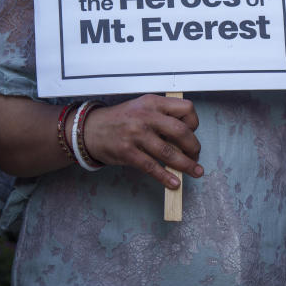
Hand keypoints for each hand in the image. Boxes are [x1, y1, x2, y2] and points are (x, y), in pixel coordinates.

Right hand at [83, 94, 202, 188]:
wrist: (89, 129)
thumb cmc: (121, 119)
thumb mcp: (143, 107)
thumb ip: (163, 116)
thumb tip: (187, 136)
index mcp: (153, 102)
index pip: (186, 109)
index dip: (194, 122)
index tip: (193, 132)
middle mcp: (146, 116)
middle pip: (181, 132)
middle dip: (194, 147)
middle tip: (196, 155)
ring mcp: (136, 134)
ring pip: (169, 152)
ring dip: (186, 164)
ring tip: (195, 171)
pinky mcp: (127, 152)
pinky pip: (152, 167)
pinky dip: (165, 177)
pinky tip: (174, 182)